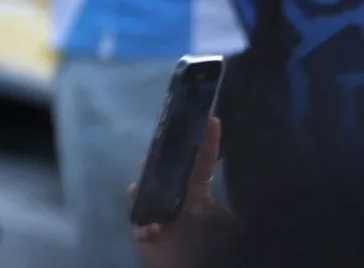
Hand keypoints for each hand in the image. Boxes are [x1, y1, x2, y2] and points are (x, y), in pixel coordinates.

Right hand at [132, 117, 234, 267]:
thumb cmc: (212, 250)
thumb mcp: (228, 228)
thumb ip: (219, 213)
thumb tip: (201, 200)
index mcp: (199, 195)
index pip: (203, 163)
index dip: (209, 141)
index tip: (212, 119)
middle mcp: (178, 200)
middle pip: (165, 171)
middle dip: (159, 160)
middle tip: (157, 154)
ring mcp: (159, 214)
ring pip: (145, 193)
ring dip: (145, 192)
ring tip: (147, 193)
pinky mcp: (145, 232)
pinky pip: (140, 222)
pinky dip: (146, 227)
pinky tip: (156, 233)